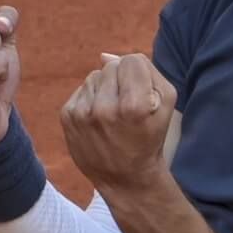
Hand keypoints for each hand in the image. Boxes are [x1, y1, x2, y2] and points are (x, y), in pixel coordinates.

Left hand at [61, 52, 176, 190]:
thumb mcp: (166, 103)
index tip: (142, 93)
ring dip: (105, 89)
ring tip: (113, 114)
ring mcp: (82, 113)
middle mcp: (105, 109)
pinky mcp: (67, 117)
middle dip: (121, 80)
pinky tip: (99, 119)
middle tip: (127, 106)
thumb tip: (103, 55)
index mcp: (134, 106)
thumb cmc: (150, 137)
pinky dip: (90, 99)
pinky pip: (81, 90)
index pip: (132, 60)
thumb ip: (146, 70)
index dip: (140, 74)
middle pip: (111, 66)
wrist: (126, 178)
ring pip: (94, 76)